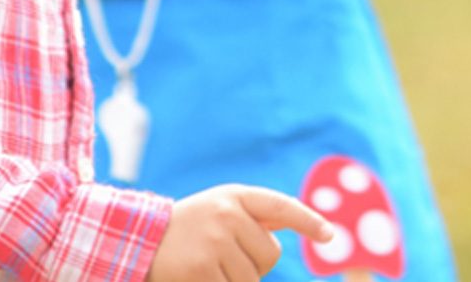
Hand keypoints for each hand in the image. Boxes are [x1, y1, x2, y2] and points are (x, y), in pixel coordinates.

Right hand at [145, 185, 332, 281]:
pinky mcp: (200, 270)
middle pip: (270, 256)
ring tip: (210, 267)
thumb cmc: (191, 227)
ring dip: (236, 281)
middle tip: (223, 256)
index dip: (307, 221)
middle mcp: (226, 215)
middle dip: (254, 264)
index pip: (281, 206)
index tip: (329, 235)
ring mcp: (213, 242)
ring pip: (252, 279)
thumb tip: (303, 222)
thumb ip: (257, 216)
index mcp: (235, 197)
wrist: (141, 239)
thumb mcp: (221, 208)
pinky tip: (202, 278)